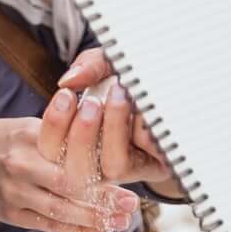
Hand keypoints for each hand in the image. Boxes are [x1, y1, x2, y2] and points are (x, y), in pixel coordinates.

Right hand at [0, 104, 136, 231]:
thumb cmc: (5, 137)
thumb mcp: (32, 127)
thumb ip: (63, 139)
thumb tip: (106, 149)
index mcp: (29, 141)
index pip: (72, 162)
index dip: (102, 177)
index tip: (129, 185)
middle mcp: (21, 168)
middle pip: (70, 190)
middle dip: (104, 202)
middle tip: (132, 207)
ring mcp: (13, 194)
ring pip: (60, 212)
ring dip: (94, 220)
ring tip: (120, 222)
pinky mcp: (9, 213)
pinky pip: (47, 225)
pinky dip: (74, 228)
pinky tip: (95, 228)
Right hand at [54, 49, 180, 197]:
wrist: (180, 80)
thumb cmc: (137, 74)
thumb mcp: (110, 63)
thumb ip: (89, 67)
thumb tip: (68, 81)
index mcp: (77, 137)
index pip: (50, 146)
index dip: (54, 126)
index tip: (66, 94)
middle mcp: (98, 159)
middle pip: (74, 168)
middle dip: (82, 133)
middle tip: (93, 100)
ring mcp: (127, 168)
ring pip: (111, 167)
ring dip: (113, 129)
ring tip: (121, 95)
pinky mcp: (155, 168)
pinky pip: (140, 161)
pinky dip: (142, 133)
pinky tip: (146, 112)